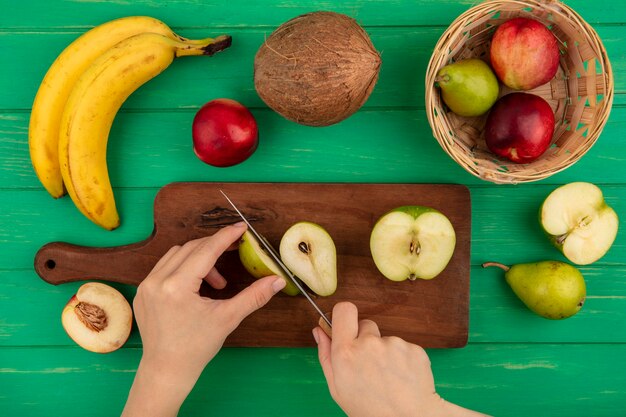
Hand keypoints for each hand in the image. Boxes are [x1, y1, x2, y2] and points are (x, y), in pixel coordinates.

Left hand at [122, 222, 285, 416]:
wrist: (167, 371)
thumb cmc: (197, 347)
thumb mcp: (228, 319)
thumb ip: (254, 296)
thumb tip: (278, 280)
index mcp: (177, 287)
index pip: (206, 251)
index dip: (226, 237)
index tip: (241, 228)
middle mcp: (157, 281)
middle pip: (191, 248)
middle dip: (214, 248)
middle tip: (235, 251)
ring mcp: (146, 286)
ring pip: (176, 255)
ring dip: (199, 258)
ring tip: (216, 283)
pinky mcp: (141, 293)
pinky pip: (164, 268)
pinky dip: (183, 268)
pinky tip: (197, 286)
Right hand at [313, 302, 488, 416]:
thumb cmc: (370, 410)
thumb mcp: (337, 388)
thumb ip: (326, 355)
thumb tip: (319, 331)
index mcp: (346, 352)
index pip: (344, 310)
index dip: (344, 315)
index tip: (346, 324)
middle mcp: (369, 343)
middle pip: (366, 324)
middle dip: (366, 338)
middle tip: (370, 364)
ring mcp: (394, 345)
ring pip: (386, 339)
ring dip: (386, 352)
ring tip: (388, 377)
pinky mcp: (414, 349)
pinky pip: (404, 347)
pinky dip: (404, 359)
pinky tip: (402, 378)